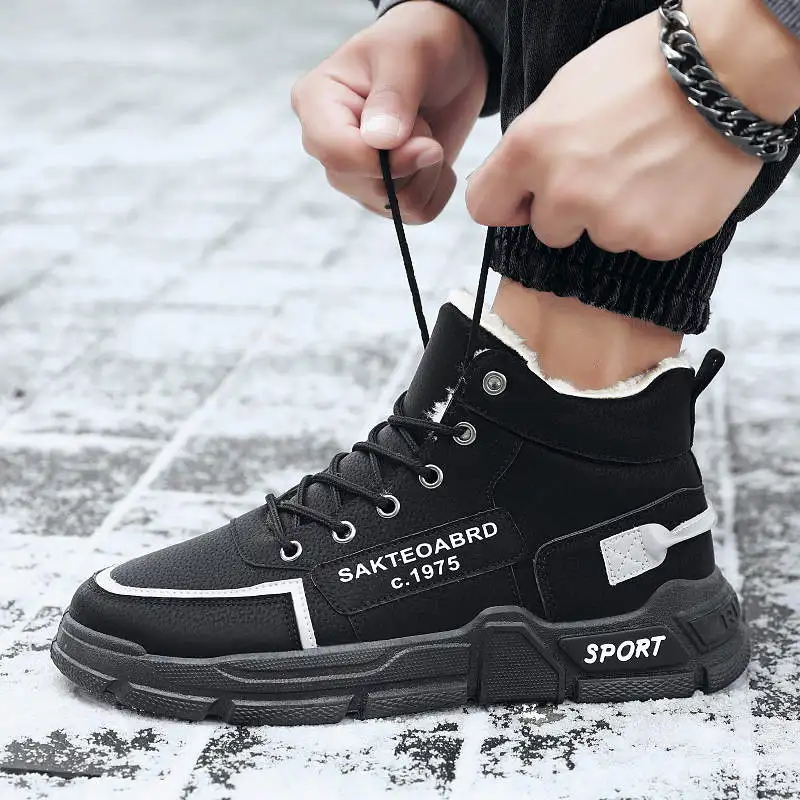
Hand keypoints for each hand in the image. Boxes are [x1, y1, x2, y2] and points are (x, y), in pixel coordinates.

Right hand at [291, 1, 487, 222]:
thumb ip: (394, 95)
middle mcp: (329, 145)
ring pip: (394, 206)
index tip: (423, 141)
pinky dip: (437, 188)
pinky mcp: (386, 194)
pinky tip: (435, 158)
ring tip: (426, 132)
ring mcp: (357, 175)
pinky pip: (416, 214)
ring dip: (426, 172)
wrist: (451, 61)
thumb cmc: (421, 42)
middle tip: (423, 120)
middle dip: (409, 160)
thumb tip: (380, 142)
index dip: (379, 158)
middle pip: (364, 185)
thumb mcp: (409, 52)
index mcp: (317, 102)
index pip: (332, 150)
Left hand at [466, 11, 762, 260]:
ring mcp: (613, 222)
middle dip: (570, 209)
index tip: (526, 197)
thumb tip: (515, 188)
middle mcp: (565, 194)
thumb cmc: (642, 69)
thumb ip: (530, 149)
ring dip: (617, 214)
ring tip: (648, 167)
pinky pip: (643, 243)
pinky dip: (656, 221)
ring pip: (598, 238)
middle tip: (610, 167)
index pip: (484, 208)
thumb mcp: (564, 94)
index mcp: (530, 151)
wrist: (727, 68)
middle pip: (547, 231)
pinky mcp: (658, 239)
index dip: (508, 202)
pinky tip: (674, 183)